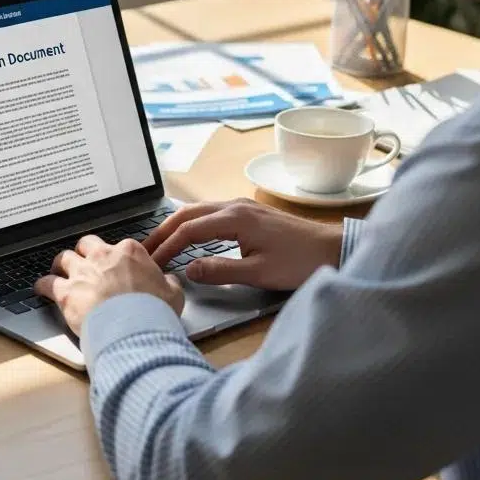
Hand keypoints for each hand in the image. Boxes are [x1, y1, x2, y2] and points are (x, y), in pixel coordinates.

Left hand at [34, 234, 184, 334]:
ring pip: (64, 258)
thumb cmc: (154, 312)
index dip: (115, 257)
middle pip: (87, 245)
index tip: (115, 266)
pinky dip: (43, 285)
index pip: (118, 246)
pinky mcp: (66, 293)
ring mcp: (82, 273)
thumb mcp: (173, 294)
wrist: (135, 329)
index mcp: (129, 252)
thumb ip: (168, 283)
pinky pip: (47, 283)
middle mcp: (103, 257)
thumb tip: (169, 281)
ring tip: (60, 271)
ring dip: (62, 264)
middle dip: (84, 252)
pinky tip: (41, 289)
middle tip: (85, 263)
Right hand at [143, 199, 342, 290]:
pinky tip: (189, 236)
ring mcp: (242, 206)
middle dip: (163, 231)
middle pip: (187, 214)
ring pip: (198, 211)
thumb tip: (187, 271)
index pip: (188, 230)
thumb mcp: (258, 273)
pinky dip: (192, 224)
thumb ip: (220, 271)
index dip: (166, 246)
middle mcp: (234, 206)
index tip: (150, 262)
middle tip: (144, 250)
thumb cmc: (300, 262)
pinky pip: (210, 213)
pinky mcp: (249, 212)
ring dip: (176, 225)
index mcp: (233, 218)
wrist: (334, 248)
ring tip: (160, 243)